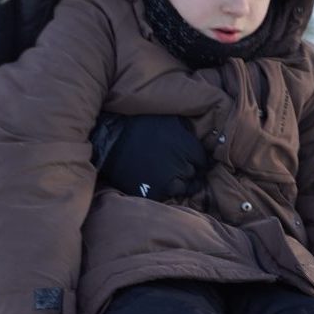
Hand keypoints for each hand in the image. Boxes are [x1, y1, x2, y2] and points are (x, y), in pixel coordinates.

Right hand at [93, 113, 209, 200]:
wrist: (112, 139)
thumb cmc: (139, 124)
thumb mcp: (168, 119)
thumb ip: (186, 129)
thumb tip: (196, 135)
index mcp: (188, 147)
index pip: (201, 159)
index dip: (194, 158)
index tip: (187, 157)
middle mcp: (183, 166)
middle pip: (192, 173)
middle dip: (186, 169)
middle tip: (174, 164)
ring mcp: (169, 182)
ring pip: (182, 187)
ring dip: (178, 182)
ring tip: (166, 176)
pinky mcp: (154, 193)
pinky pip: (166, 195)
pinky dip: (163, 190)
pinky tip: (155, 182)